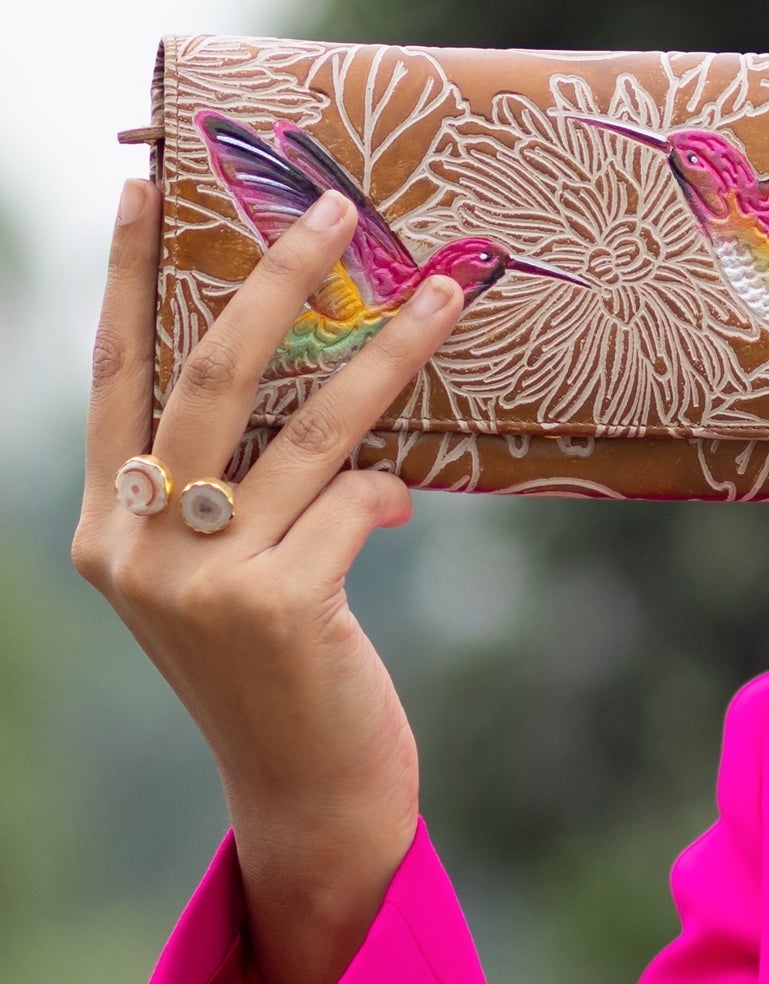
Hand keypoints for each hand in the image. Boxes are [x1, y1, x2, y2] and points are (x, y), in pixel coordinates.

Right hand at [71, 177, 464, 983]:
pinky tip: (402, 506)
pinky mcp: (275, 606)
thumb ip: (236, 486)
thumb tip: (321, 374)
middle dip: (275, 277)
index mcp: (105, 525)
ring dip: (391, 351)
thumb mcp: (228, 571)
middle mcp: (133, 546)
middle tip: (333, 208)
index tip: (146, 189)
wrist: (308, 793)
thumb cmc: (282, 666)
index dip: (128, 278)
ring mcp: (198, 580)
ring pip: (311, 425)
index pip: (112, 374)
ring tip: (448, 292)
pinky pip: (358, 499)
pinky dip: (392, 491)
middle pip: (209, 372)